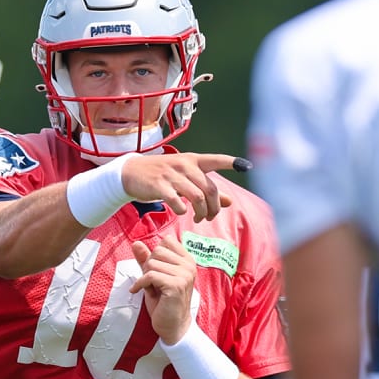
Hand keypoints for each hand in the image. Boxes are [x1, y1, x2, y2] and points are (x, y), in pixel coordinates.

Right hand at [121, 153, 243, 222]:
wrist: (132, 173)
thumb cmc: (164, 176)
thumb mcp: (186, 178)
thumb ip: (208, 189)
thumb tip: (230, 201)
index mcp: (193, 161)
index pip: (216, 160)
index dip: (231, 162)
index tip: (246, 166)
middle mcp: (185, 165)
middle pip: (210, 189)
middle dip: (214, 207)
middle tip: (209, 216)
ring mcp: (172, 174)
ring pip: (197, 197)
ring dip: (201, 212)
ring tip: (198, 218)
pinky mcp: (160, 185)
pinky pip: (177, 202)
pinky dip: (182, 210)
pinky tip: (181, 211)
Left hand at [130, 236, 196, 343]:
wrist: (172, 326)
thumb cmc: (164, 302)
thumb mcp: (154, 277)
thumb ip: (146, 259)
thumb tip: (136, 243)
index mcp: (187, 261)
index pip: (167, 240)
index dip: (155, 253)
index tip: (155, 269)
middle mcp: (189, 265)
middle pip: (158, 250)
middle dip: (149, 265)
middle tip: (151, 282)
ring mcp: (184, 275)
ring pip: (152, 263)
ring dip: (145, 277)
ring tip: (150, 289)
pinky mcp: (176, 285)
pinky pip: (150, 275)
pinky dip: (140, 284)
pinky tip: (138, 291)